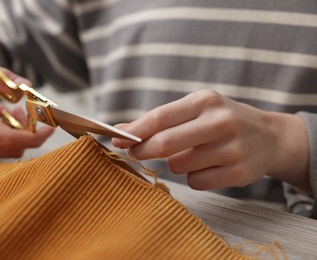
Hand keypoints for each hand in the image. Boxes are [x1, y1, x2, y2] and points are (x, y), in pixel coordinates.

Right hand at [0, 56, 53, 157]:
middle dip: (30, 133)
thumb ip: (0, 77)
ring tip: (12, 109)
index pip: (10, 140)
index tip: (51, 126)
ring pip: (7, 152)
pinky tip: (2, 116)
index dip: (36, 135)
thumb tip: (28, 87)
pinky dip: (8, 137)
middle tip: (30, 111)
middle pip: (13, 149)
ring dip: (19, 134)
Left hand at [112, 90, 309, 190]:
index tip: (117, 141)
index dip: (135, 132)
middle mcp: (220, 122)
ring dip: (176, 163)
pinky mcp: (238, 173)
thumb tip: (121, 130)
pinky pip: (195, 182)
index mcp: (205, 101)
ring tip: (193, 153)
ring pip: (178, 166)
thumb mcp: (196, 109)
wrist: (269, 137)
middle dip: (143, 151)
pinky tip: (208, 166)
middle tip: (135, 154)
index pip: (160, 118)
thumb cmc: (222, 121)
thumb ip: (161, 119)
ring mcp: (232, 149)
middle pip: (165, 144)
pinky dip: (193, 177)